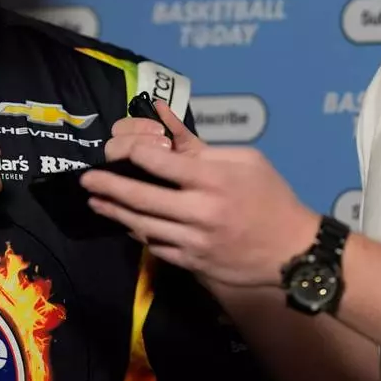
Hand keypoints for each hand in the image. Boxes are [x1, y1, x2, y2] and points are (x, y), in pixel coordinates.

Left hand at [81, 103, 318, 287]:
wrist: (293, 251)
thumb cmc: (270, 196)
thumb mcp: (244, 160)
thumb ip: (197, 143)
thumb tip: (161, 116)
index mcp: (212, 179)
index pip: (158, 161)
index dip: (130, 152)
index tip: (114, 149)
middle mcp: (199, 211)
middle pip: (141, 198)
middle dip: (108, 187)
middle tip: (86, 179)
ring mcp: (195, 242)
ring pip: (143, 226)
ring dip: (115, 213)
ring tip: (95, 201)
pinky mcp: (194, 264)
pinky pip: (157, 248)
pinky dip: (140, 234)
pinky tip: (128, 224)